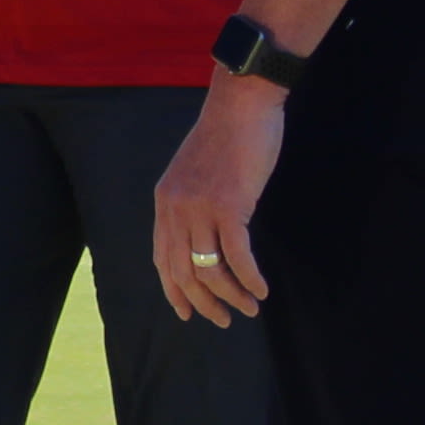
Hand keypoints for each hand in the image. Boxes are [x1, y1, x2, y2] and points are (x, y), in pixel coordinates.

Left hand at [151, 78, 285, 325]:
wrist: (241, 104)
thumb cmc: (226, 136)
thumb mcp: (197, 173)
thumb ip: (193, 204)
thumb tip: (205, 238)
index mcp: (165, 202)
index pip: (162, 259)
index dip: (174, 291)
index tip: (188, 313)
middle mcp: (176, 209)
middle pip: (183, 272)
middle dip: (203, 303)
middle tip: (223, 320)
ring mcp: (200, 208)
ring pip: (211, 269)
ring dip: (232, 296)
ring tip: (249, 308)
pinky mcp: (229, 205)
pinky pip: (237, 256)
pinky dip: (250, 279)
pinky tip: (261, 290)